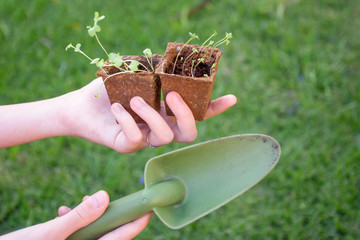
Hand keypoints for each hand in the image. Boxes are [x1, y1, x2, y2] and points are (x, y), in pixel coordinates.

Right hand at [0, 191, 150, 239]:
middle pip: (110, 232)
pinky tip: (64, 211)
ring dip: (92, 215)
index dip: (137, 222)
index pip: (121, 236)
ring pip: (94, 230)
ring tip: (85, 200)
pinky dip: (75, 220)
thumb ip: (79, 216)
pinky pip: (78, 232)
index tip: (150, 208)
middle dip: (115, 214)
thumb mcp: (51, 232)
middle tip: (125, 199)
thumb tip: (105, 197)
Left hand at [62, 77, 236, 152]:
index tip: (232, 98)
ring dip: (152, 116)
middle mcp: (160, 126)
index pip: (197, 113)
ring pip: (165, 138)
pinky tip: (115, 108)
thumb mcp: (134, 74)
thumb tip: (168, 60)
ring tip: (135, 99)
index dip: (215, 108)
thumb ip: (153, 70)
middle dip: (185, 114)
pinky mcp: (127, 146)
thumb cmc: (109, 89)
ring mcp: (145, 139)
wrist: (81, 105)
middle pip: (189, 133)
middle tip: (171, 95)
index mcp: (166, 110)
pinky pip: (136, 140)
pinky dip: (127, 121)